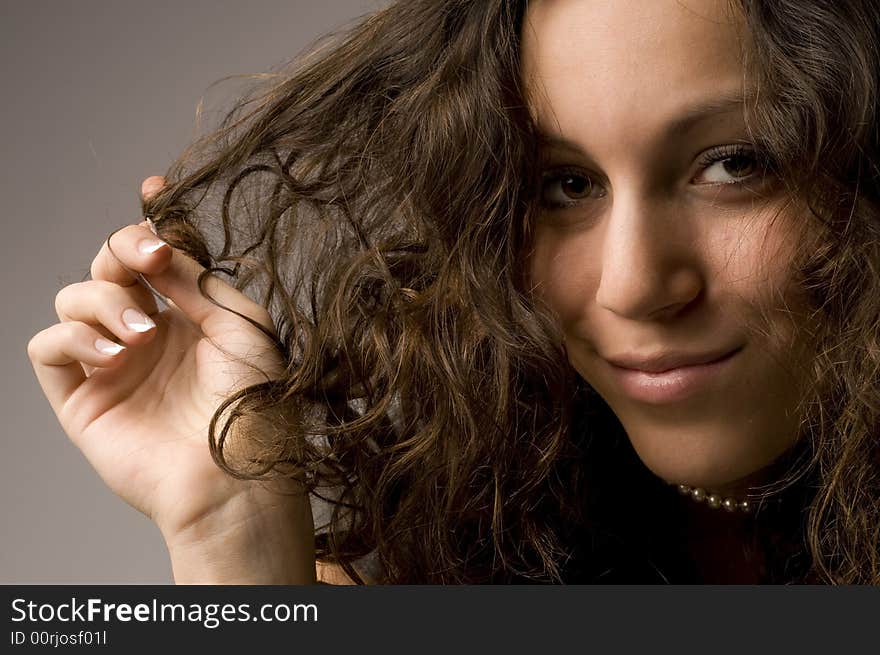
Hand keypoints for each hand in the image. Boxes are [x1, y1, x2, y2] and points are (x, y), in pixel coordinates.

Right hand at [28, 177, 315, 582]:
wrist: (234, 476)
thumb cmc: (252, 403)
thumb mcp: (243, 326)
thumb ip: (196, 280)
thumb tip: (158, 245)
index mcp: (190, 315)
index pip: (157, 258)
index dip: (149, 221)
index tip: (155, 189)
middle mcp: (149, 334)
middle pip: (109, 265)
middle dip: (122, 247)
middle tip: (148, 257)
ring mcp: (112, 364)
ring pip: (75, 297)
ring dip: (105, 300)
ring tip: (143, 334)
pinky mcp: (81, 396)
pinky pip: (49, 345)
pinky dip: (73, 335)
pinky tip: (115, 353)